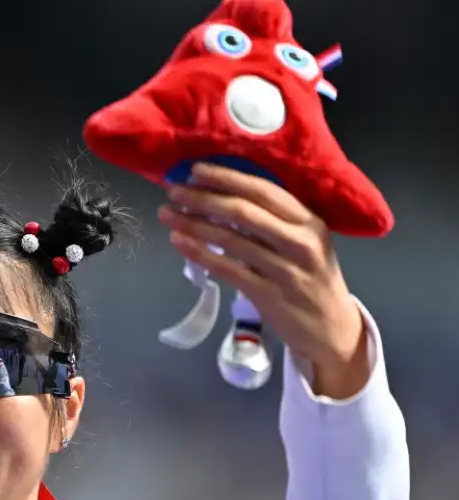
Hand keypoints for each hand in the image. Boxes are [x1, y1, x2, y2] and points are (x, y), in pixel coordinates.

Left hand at [158, 163, 369, 398]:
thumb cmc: (312, 280)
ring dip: (194, 224)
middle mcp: (300, 241)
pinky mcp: (269, 296)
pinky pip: (228, 270)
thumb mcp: (306, 244)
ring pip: (231, 240)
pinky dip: (201, 254)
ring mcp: (285, 270)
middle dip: (203, 198)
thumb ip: (275, 223)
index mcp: (310, 221)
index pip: (263, 191)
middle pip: (243, 212)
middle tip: (174, 191)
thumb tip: (223, 200)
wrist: (331, 328)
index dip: (227, 178)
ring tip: (167, 215)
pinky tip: (180, 243)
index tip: (196, 170)